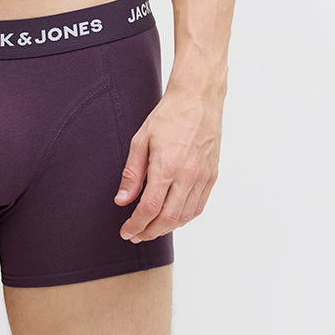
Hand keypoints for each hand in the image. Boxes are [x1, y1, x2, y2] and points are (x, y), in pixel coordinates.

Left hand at [113, 87, 222, 242]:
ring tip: (151, 228)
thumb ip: (132, 173)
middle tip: (136, 234)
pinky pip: (199, 206)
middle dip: (149, 232)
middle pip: (168, 219)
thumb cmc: (168, 115)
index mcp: (166, 166)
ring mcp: (202, 177)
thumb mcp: (141, 140)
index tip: (126, 231)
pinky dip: (184, 217)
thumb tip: (122, 200)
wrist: (198, 99)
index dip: (136, 225)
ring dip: (167, 228)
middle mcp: (187, 176)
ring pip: (185, 216)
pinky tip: (173, 217)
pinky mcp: (212, 175)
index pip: (149, 209)